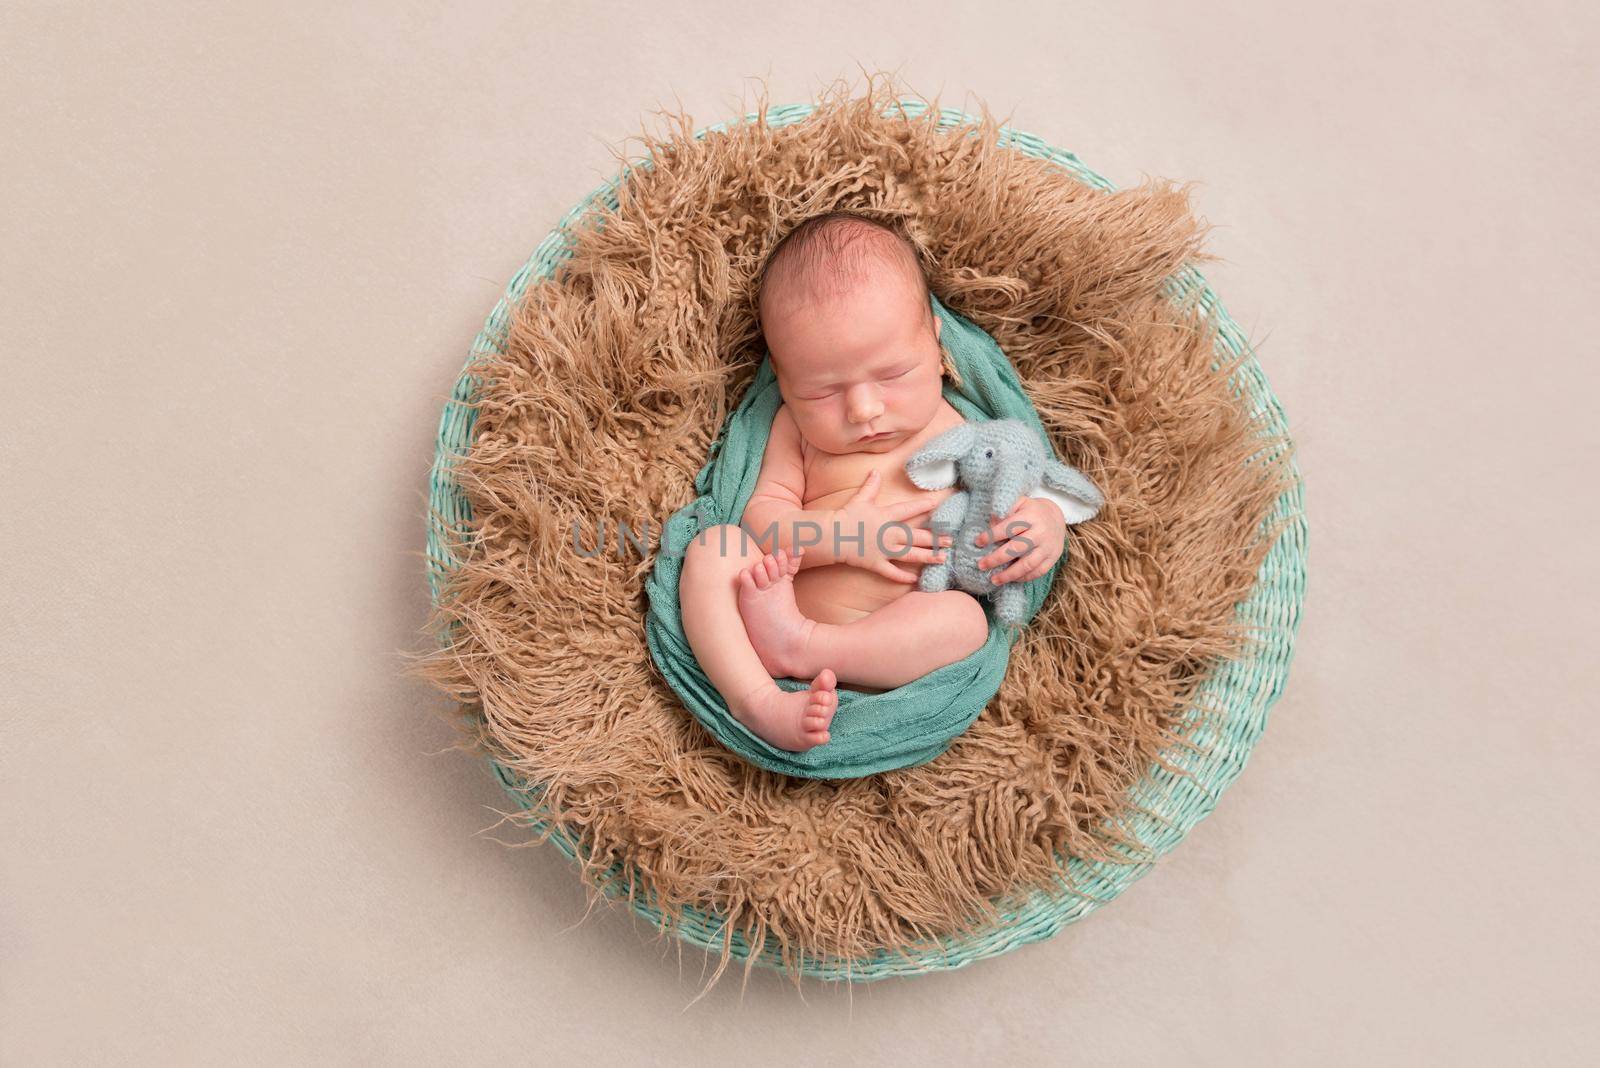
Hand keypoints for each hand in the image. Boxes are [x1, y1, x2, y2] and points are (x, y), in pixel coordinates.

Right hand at [831, 470, 951, 582]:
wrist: (832, 535)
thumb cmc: (846, 516)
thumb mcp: (860, 499)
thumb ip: (870, 486)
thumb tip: (876, 471)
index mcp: (886, 516)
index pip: (908, 510)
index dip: (923, 505)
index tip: (937, 504)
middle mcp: (888, 534)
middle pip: (916, 536)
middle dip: (934, 538)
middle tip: (950, 541)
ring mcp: (883, 550)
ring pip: (910, 555)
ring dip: (927, 557)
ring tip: (942, 558)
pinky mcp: (875, 563)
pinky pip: (891, 572)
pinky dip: (903, 576)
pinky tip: (915, 578)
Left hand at [974, 496, 1065, 585]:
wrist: (1056, 518)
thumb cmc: (1031, 511)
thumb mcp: (1019, 504)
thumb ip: (1004, 512)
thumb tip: (987, 526)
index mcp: (1030, 516)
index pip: (1009, 527)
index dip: (992, 536)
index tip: (978, 542)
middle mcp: (1040, 532)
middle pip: (1017, 548)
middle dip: (997, 558)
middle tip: (981, 565)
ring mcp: (1048, 547)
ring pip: (1027, 564)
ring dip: (1009, 574)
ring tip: (993, 579)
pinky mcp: (1052, 558)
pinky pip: (1038, 572)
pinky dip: (1023, 578)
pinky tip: (1010, 579)